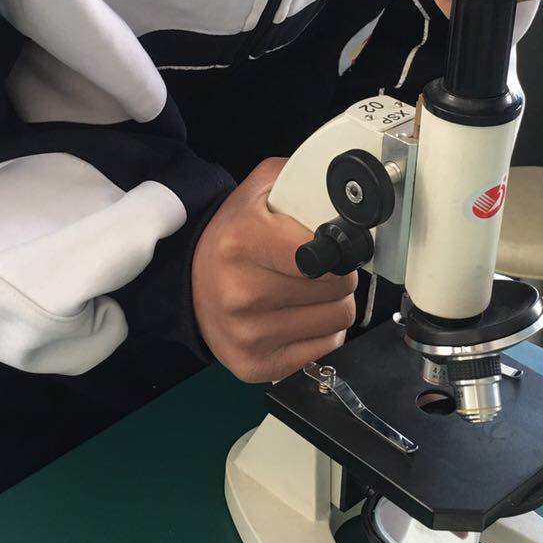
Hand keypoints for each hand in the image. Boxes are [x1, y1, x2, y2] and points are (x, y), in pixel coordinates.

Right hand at [192, 158, 357, 382]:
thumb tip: (351, 190)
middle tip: (316, 270)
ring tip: (306, 293)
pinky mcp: (255, 364)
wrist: (191, 283)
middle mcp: (241, 292)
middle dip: (338, 276)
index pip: (327, 254)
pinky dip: (321, 332)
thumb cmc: (234, 238)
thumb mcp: (260, 191)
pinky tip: (298, 318)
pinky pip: (326, 348)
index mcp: (242, 241)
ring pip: (339, 320)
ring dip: (333, 304)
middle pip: (339, 289)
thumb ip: (305, 178)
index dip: (337, 249)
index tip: (326, 246)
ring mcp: (247, 334)